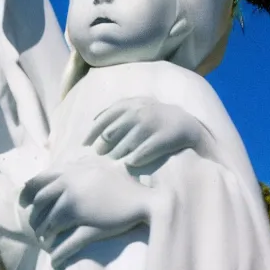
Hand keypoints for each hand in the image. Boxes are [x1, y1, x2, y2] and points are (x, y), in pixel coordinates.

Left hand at [19, 154, 154, 268]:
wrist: (144, 199)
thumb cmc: (123, 182)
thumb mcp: (98, 166)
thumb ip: (79, 166)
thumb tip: (63, 168)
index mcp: (71, 172)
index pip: (39, 181)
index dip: (27, 192)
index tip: (22, 202)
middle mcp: (70, 187)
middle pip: (41, 204)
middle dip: (35, 217)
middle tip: (35, 226)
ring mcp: (78, 207)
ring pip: (50, 224)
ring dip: (44, 235)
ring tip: (45, 241)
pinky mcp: (89, 226)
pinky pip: (66, 242)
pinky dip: (58, 252)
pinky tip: (53, 259)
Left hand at [82, 97, 209, 166]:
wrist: (185, 123)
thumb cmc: (152, 116)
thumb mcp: (134, 106)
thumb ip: (114, 111)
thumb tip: (92, 121)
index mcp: (127, 105)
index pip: (102, 120)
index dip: (91, 134)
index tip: (84, 146)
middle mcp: (137, 113)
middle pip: (110, 135)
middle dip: (102, 148)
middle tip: (101, 156)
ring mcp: (150, 126)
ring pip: (124, 147)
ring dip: (116, 157)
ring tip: (115, 162)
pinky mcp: (162, 139)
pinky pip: (141, 154)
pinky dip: (133, 160)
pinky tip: (130, 164)